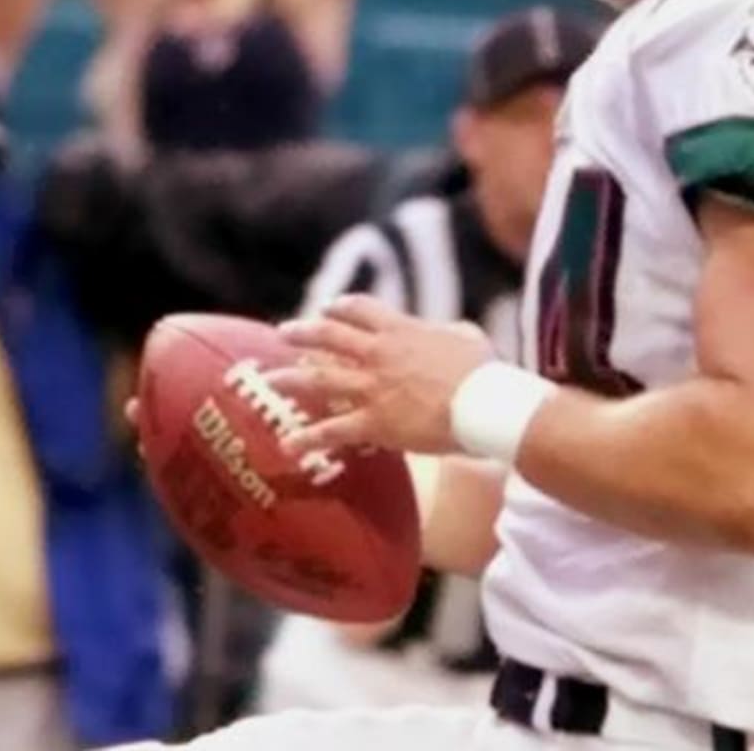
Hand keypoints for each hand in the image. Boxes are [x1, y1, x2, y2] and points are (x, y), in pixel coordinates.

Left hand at [276, 296, 490, 456]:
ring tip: (268, 379)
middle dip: (302, 333)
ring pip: (319, 380)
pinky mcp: (375, 422)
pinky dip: (309, 438)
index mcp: (399, 329)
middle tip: (283, 333)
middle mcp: (378, 354)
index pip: (360, 310)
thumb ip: (445, 332)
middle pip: (328, 337)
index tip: (327, 309)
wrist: (485, 404)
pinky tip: (288, 444)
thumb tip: (447, 333)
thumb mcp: (465, 336)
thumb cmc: (483, 370)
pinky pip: (334, 431)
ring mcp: (372, 388)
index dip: (340, 308)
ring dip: (290, 379)